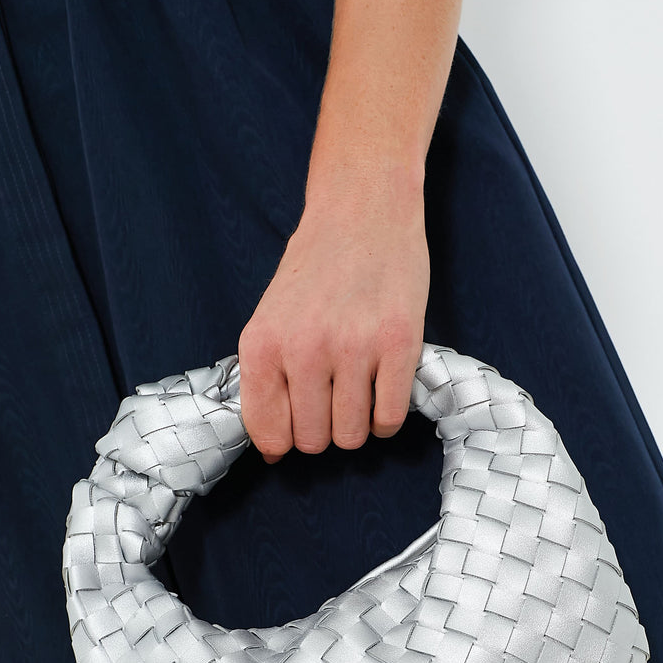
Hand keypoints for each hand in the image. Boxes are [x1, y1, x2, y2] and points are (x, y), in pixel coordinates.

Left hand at [237, 182, 429, 463]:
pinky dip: (387, 418)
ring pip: (352, 437)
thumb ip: (266, 382)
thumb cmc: (316, 269)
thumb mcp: (271, 319)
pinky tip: (383, 389)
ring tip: (359, 390)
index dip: (286, 438)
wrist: (362, 210)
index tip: (299, 421)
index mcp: (263, 344)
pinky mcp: (399, 345)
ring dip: (357, 425)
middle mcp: (304, 349)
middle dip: (325, 431)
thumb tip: (274, 453)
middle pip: (314, 442)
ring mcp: (353, 348)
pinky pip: (390, 420)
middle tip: (334, 398)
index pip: (268, 432)